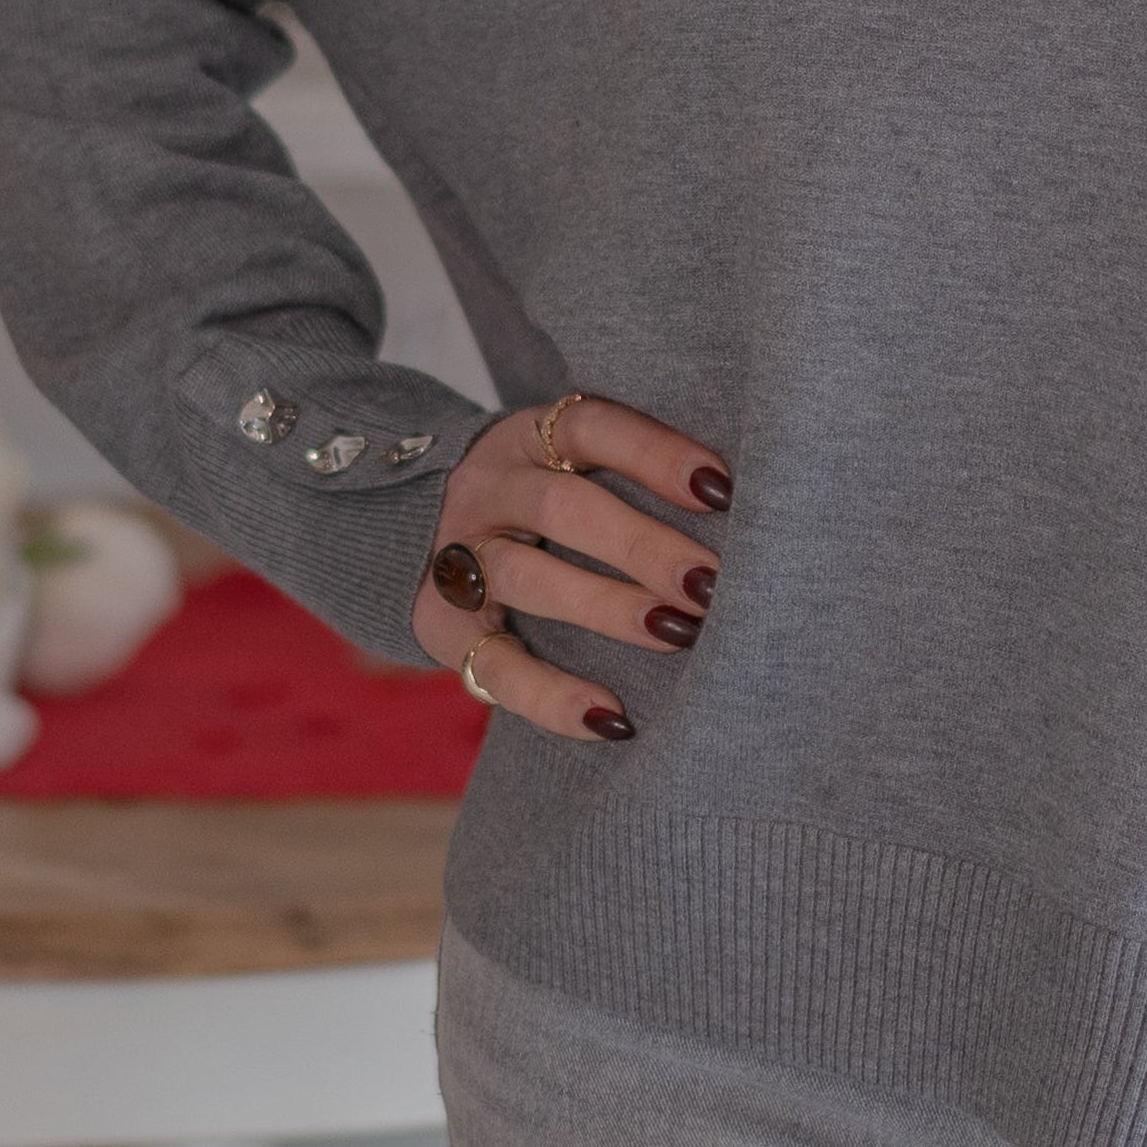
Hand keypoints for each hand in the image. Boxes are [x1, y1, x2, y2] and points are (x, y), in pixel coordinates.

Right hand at [411, 391, 732, 741]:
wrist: (405, 531)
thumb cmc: (538, 504)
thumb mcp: (564, 464)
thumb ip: (630, 477)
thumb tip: (741, 515)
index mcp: (527, 439)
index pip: (591, 428)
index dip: (655, 453)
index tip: (721, 489)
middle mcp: (487, 489)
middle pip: (562, 508)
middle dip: (643, 545)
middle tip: (710, 582)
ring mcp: (456, 558)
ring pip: (526, 576)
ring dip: (606, 606)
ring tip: (678, 632)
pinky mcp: (441, 628)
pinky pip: (495, 667)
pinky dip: (553, 697)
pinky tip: (611, 717)